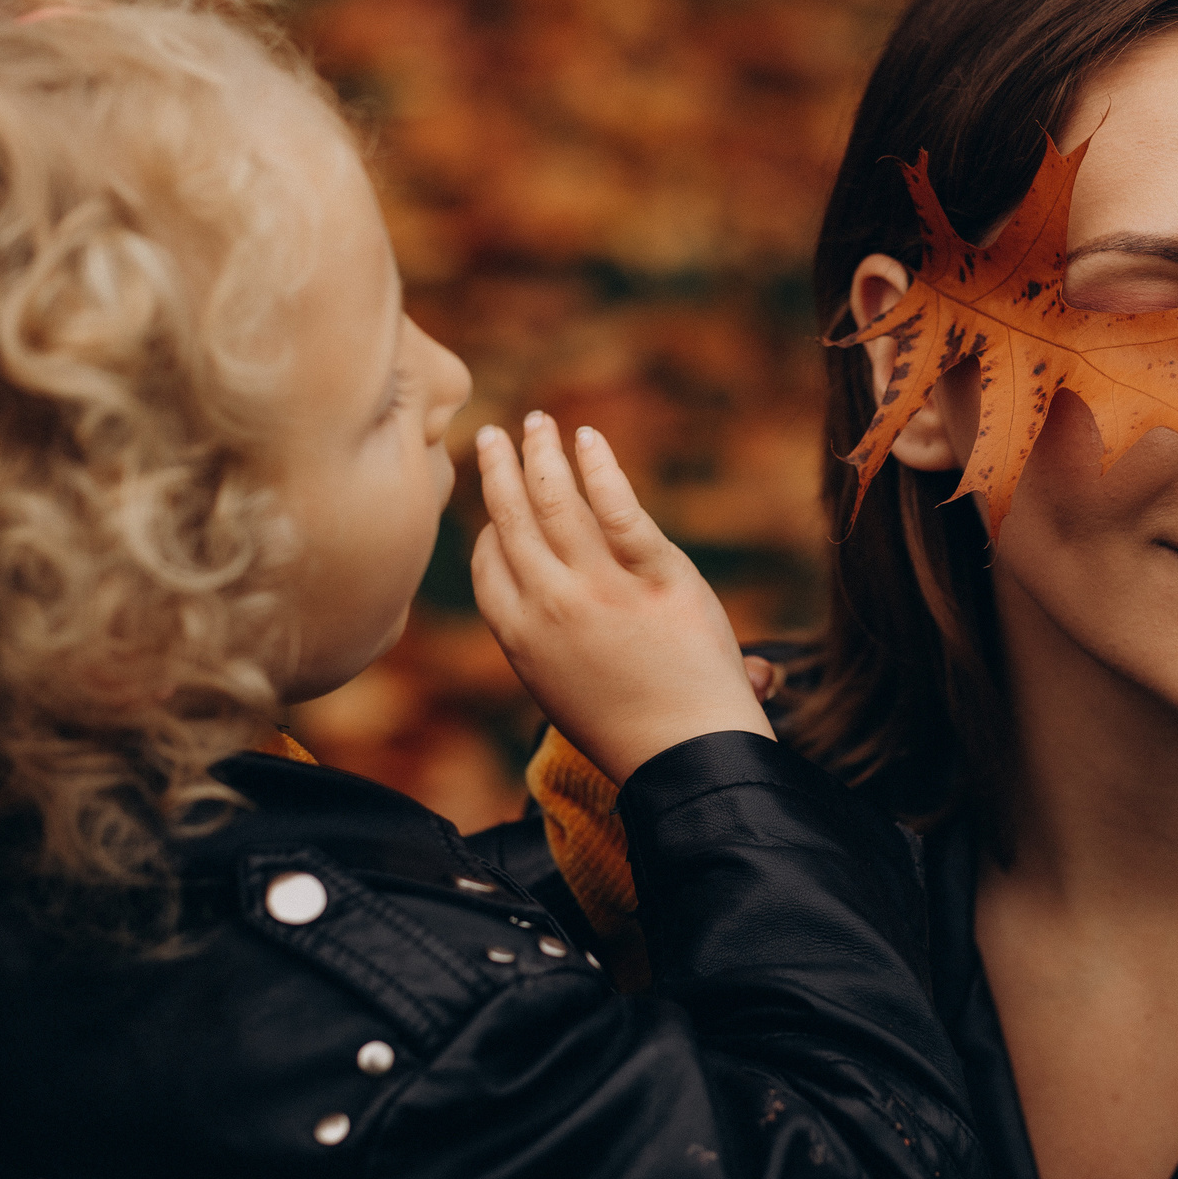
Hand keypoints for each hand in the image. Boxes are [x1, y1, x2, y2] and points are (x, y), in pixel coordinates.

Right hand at [471, 413, 774, 783]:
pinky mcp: (656, 576)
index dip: (491, 527)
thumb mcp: (562, 689)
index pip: (489, 563)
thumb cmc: (631, 731)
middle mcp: (550, 606)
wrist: (688, 756)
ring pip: (556, 504)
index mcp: (519, 639)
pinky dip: (600, 468)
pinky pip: (619, 509)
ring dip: (541, 455)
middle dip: (500, 470)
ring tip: (537, 423)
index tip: (499, 506)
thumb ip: (545, 637)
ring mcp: (601, 589)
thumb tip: (542, 595)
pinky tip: (588, 439)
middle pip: (512, 521)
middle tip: (495, 434)